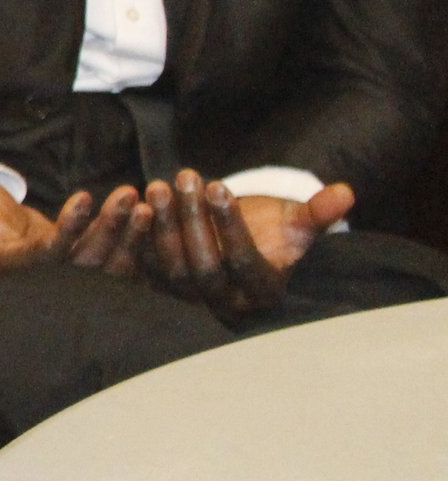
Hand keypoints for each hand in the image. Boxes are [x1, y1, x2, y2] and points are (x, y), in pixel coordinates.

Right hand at [0, 136, 152, 274]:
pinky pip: (116, 259)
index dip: (69, 227)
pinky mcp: (83, 264)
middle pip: (87, 260)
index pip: (49, 252)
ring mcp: (68, 273)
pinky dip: (134, 240)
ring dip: (129, 235)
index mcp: (13, 264)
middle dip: (110, 229)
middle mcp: (45, 277)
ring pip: (107, 263)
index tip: (84, 195)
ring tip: (144, 202)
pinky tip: (151, 212)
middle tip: (128, 195)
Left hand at [140, 171, 347, 320]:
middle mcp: (224, 303)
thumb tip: (346, 193)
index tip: (218, 186)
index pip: (243, 262)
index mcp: (262, 292)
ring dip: (162, 226)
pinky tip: (134, 203)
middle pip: (203, 267)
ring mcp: (190, 299)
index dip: (230, 226)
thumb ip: (318, 213)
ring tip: (159, 185)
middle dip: (193, 221)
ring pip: (171, 268)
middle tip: (186, 178)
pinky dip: (137, 238)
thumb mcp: (298, 224)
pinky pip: (144, 268)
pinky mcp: (161, 289)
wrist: (241, 244)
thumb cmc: (274, 232)